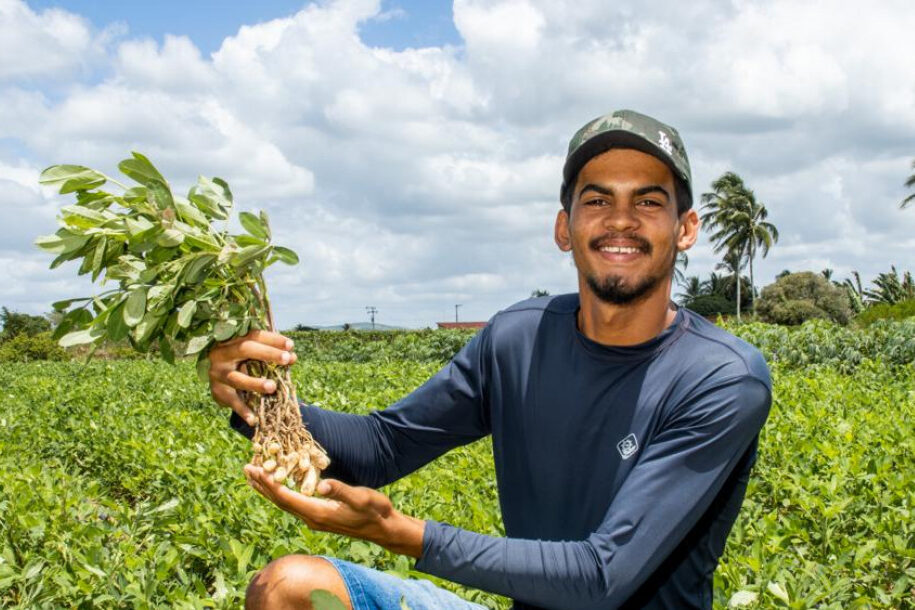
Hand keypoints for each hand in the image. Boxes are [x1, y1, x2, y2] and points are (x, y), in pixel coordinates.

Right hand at [207, 330, 297, 424]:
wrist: (220, 381)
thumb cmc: (244, 364)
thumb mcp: (255, 357)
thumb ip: (272, 356)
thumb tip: (292, 357)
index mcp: (234, 341)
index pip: (254, 335)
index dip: (273, 339)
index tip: (290, 345)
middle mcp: (222, 354)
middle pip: (245, 349)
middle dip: (267, 354)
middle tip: (286, 359)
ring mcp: (218, 373)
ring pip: (237, 378)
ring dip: (255, 383)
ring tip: (272, 387)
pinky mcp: (217, 391)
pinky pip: (232, 401)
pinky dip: (243, 411)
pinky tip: (254, 419)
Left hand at [244, 465, 425, 557]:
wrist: (383, 528)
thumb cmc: (374, 511)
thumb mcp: (360, 497)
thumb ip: (340, 490)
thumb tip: (320, 484)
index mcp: (318, 512)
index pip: (285, 497)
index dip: (268, 483)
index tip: (254, 469)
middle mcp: (311, 518)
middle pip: (280, 501)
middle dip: (262, 485)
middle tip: (246, 469)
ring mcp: (314, 519)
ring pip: (285, 503)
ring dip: (269, 490)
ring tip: (255, 477)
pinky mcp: (319, 516)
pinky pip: (293, 503)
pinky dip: (281, 492)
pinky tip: (279, 485)